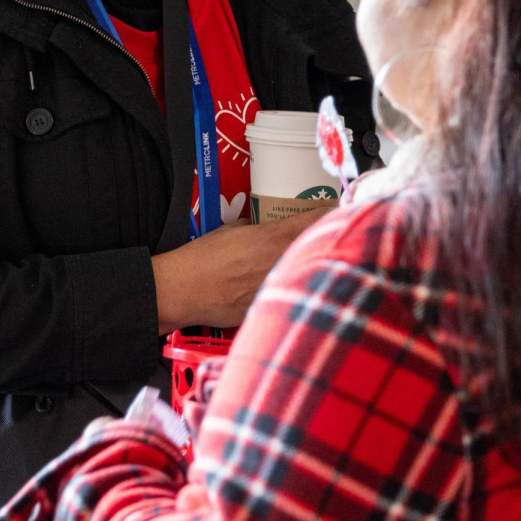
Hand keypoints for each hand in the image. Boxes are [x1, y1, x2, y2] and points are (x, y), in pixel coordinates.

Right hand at [151, 210, 329, 332]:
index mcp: (274, 237)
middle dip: (329, 241)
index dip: (332, 213)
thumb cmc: (202, 258)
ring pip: (314, 273)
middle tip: (330, 237)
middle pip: (324, 246)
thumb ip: (257, 228)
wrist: (183, 291)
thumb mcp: (231, 230)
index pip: (319, 218)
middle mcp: (283, 261)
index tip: (338, 212)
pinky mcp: (274, 308)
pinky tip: (297, 289)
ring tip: (319, 264)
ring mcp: (281, 287)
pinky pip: (295, 295)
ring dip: (318, 267)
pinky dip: (299, 290)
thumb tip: (266, 228)